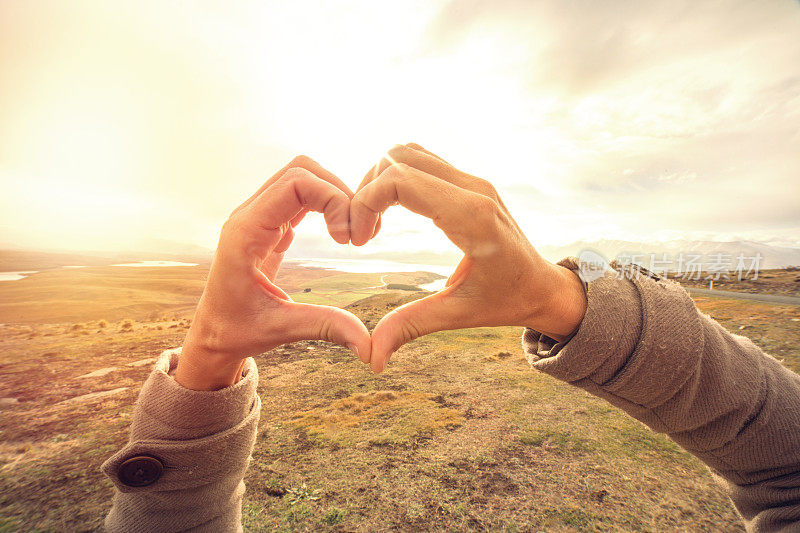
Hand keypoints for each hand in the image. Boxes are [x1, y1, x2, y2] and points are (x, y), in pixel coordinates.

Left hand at [176, 156, 371, 389]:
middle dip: (338, 192)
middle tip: (357, 234)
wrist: (213, 334)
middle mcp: (249, 216)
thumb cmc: (237, 331)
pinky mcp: (269, 224)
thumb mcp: (281, 329)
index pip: (295, 183)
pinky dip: (326, 204)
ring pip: (302, 177)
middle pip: (301, 170)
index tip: (348, 240)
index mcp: (245, 232)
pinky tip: (340, 233)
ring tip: (353, 233)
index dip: (332, 199)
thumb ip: (324, 327)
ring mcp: (258, 216)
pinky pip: (300, 195)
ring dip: (334, 195)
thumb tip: (368, 344)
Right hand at [350, 144, 585, 371]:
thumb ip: (410, 327)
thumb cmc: (507, 301)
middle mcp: (473, 189)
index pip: (401, 179)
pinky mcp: (470, 182)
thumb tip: (370, 358)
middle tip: (362, 234)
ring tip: (373, 223)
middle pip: (397, 159)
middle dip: (366, 191)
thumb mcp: (457, 314)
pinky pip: (422, 161)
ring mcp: (473, 180)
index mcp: (471, 218)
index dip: (365, 202)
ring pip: (407, 153)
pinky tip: (392, 213)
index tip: (359, 241)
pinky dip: (397, 178)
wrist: (544, 287)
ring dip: (380, 182)